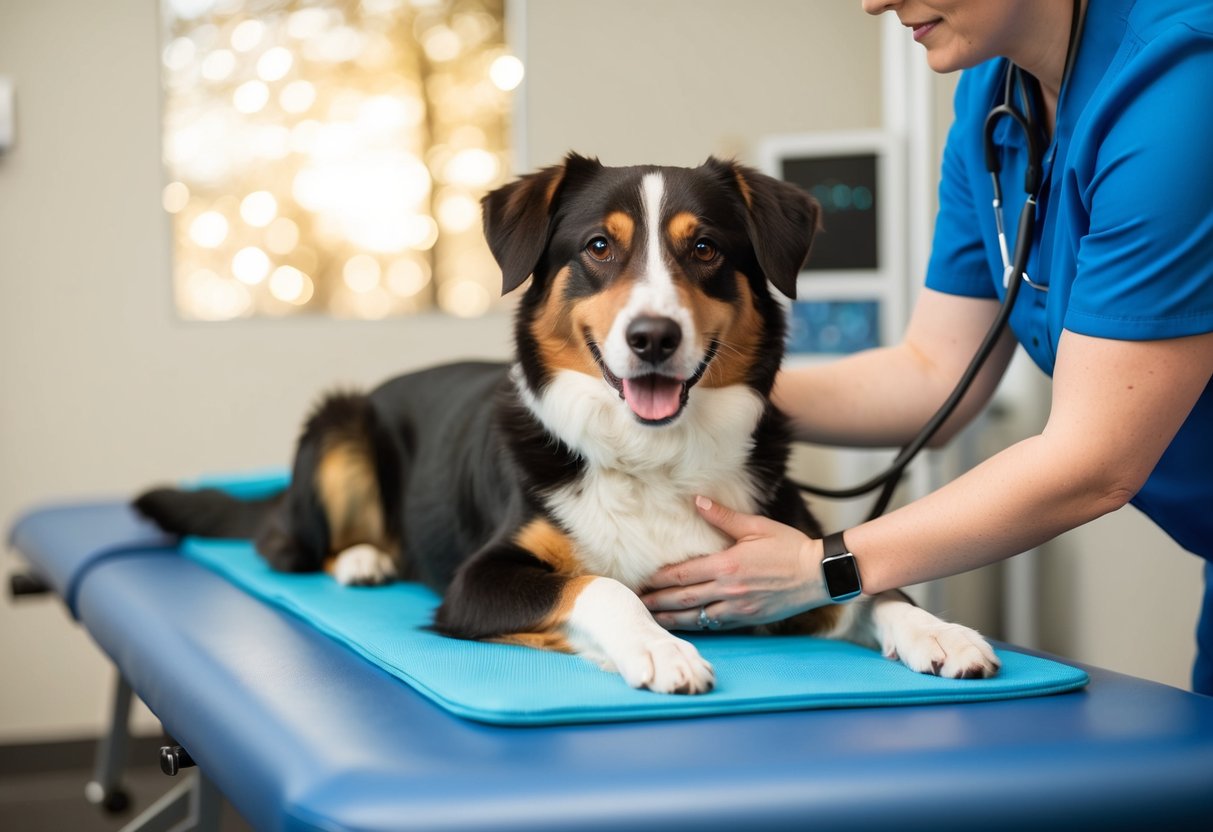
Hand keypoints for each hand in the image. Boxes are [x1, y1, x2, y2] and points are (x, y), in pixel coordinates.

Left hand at [640, 496, 830, 630]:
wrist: (819, 574)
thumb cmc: (790, 547)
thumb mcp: (756, 527)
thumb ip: (722, 517)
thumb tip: (697, 501)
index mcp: (727, 565)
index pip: (683, 574)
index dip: (659, 579)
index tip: (641, 580)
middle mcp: (729, 590)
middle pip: (683, 599)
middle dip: (658, 602)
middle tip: (636, 603)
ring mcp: (738, 608)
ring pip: (697, 617)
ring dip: (672, 619)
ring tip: (653, 619)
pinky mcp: (748, 619)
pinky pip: (716, 625)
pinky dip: (698, 626)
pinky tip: (685, 626)